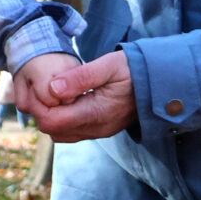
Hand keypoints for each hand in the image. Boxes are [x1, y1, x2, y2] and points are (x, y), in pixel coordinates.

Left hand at [14, 48, 136, 141]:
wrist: (160, 82)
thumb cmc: (135, 70)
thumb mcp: (109, 66)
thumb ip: (80, 77)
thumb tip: (52, 88)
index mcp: (96, 113)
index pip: (52, 121)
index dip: (40, 105)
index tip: (43, 86)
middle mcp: (96, 129)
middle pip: (53, 130)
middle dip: (43, 110)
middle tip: (49, 87)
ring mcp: (99, 132)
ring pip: (60, 134)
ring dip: (53, 116)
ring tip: (59, 93)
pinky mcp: (100, 130)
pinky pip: (72, 132)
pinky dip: (64, 119)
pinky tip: (70, 100)